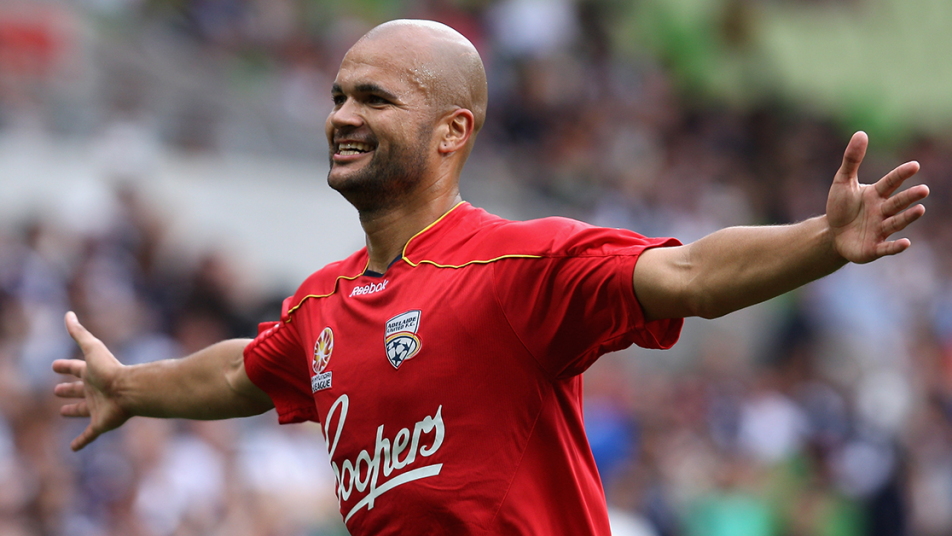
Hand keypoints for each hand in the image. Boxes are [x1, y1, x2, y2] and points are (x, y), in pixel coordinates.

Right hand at [52, 312, 129, 450]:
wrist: (129, 390)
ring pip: (82, 410)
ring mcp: (97, 407)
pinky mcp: (100, 424)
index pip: (76, 368)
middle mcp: (94, 390)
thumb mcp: (92, 348)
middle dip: (68, 389)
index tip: (54, 365)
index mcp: (92, 373)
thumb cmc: (110, 369)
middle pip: (79, 389)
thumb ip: (79, 332)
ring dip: (73, 411)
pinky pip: (89, 435)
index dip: (65, 367)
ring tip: (62, 412)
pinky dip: (81, 441)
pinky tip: (73, 448)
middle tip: (56, 390)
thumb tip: (68, 314)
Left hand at [827, 131, 929, 262]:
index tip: (914, 165)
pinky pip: (886, 247)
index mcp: (877, 194)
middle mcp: (882, 211)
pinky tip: (906, 243)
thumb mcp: (842, 182)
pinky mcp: (874, 248)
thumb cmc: (841, 207)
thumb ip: (852, 160)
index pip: (890, 182)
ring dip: (908, 217)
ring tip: (920, 209)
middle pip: (897, 203)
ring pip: (896, 222)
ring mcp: (880, 230)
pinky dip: (896, 246)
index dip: (900, 174)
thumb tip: (861, 133)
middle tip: (923, 189)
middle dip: (909, 197)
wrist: (831, 234)